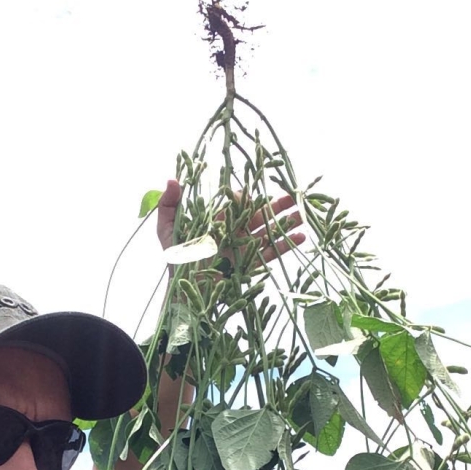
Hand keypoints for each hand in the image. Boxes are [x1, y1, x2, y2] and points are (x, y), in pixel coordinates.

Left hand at [156, 180, 304, 261]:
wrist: (184, 291)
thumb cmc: (174, 259)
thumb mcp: (166, 230)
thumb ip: (168, 205)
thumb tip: (173, 178)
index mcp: (219, 218)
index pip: (239, 200)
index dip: (249, 195)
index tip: (255, 193)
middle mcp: (235, 229)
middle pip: (260, 212)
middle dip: (278, 204)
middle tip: (295, 194)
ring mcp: (244, 247)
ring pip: (270, 230)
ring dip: (287, 222)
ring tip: (304, 214)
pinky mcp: (251, 264)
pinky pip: (271, 253)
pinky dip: (286, 245)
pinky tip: (301, 237)